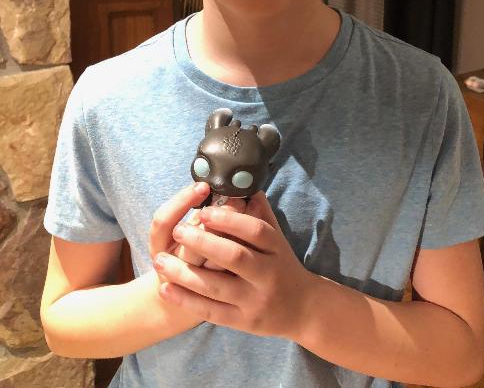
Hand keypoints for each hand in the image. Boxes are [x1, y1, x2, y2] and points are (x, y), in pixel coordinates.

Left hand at [153, 192, 315, 340]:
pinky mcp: (243, 321)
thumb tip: (242, 184)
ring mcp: (255, 300)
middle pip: (235, 257)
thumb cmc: (282, 265)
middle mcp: (267, 274)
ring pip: (217, 286)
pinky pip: (211, 311)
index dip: (229, 220)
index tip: (204, 211)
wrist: (302, 309)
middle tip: (178, 231)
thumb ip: (260, 213)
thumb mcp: (277, 239)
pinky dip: (186, 300)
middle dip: (203, 243)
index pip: (255, 230)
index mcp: (276, 249)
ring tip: (160, 261)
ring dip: (185, 273)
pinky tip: (166, 289)